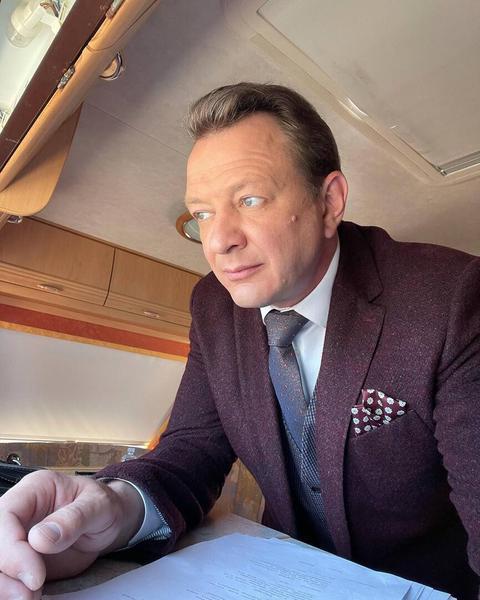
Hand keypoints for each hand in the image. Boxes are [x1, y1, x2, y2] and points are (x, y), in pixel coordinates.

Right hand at [0, 470, 143, 598]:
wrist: (109, 522)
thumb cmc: (104, 506)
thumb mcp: (99, 506)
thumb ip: (74, 519)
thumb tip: (39, 539)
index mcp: (35, 489)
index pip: (6, 514)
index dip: (11, 548)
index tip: (35, 576)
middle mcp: (20, 512)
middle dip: (5, 572)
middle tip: (29, 594)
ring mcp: (17, 537)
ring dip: (5, 587)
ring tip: (31, 598)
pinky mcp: (19, 560)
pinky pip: (6, 577)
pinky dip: (12, 592)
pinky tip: (31, 597)